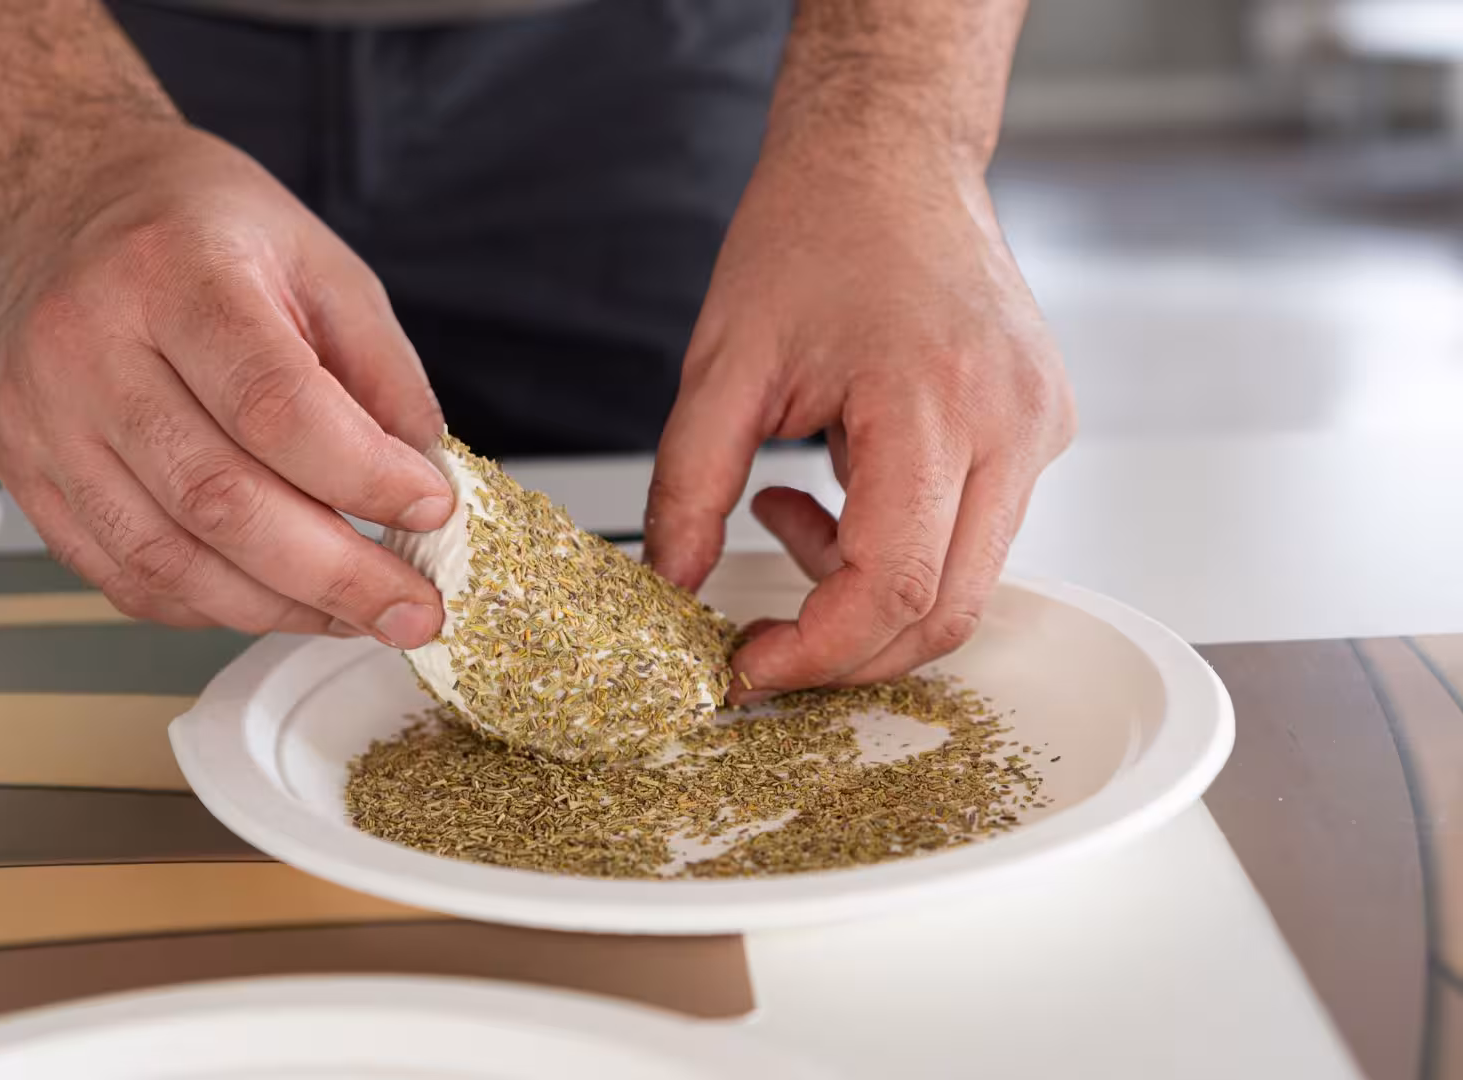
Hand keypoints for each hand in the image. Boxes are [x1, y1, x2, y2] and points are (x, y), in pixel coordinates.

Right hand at [0, 125, 451, 645]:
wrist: (65, 198)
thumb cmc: (196, 225)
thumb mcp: (317, 262)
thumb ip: (379, 372)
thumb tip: (426, 486)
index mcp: (170, 272)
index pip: (272, 404)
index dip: (361, 475)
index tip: (429, 506)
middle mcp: (86, 346)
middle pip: (218, 499)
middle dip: (334, 573)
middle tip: (412, 606)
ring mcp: (42, 418)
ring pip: (167, 558)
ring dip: (278, 606)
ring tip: (354, 613)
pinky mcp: (24, 472)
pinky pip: (122, 575)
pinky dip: (210, 605)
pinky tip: (273, 597)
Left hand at [644, 145, 1074, 697]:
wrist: (888, 155)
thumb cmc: (814, 230)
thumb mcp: (722, 363)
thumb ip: (689, 487)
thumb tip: (669, 586)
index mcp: (935, 402)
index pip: (895, 588)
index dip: (816, 653)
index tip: (748, 667)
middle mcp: (1012, 423)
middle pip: (947, 611)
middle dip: (846, 650)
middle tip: (763, 637)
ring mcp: (1040, 427)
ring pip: (965, 581)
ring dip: (866, 590)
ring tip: (787, 508)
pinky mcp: (1042, 427)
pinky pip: (976, 533)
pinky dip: (899, 544)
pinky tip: (839, 483)